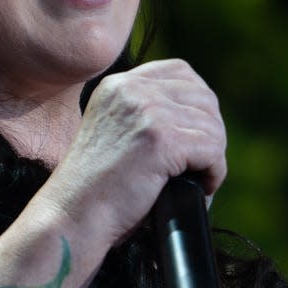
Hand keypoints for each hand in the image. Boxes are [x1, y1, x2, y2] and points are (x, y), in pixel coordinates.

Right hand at [40, 59, 226, 245]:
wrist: (73, 216)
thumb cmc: (95, 189)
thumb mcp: (112, 133)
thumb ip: (142, 115)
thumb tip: (200, 118)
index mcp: (117, 84)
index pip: (180, 72)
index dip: (199, 103)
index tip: (197, 134)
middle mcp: (131, 89)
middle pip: (203, 97)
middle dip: (211, 132)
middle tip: (201, 164)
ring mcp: (146, 111)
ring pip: (212, 126)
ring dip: (214, 157)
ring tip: (200, 180)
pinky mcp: (161, 139)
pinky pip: (213, 150)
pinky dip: (214, 173)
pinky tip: (202, 188)